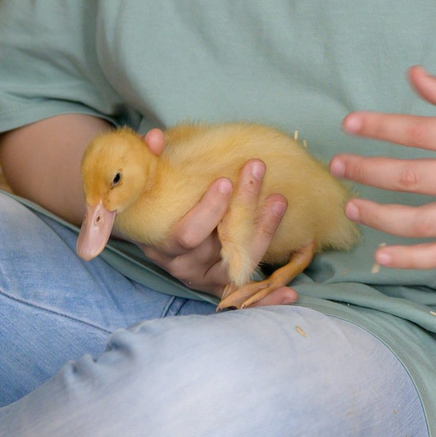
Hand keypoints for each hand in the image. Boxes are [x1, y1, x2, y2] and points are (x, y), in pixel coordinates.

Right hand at [134, 130, 295, 303]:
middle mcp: (181, 264)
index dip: (208, 210)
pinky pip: (247, 295)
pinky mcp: (220, 286)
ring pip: (238, 262)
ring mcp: (203, 277)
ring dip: (264, 233)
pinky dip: (269, 299)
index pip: (187, 234)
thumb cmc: (151, 200)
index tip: (226, 181)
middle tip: (257, 173)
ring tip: (279, 200)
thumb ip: (147, 159)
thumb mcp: (143, 180)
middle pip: (218, 244)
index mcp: (160, 243)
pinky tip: (292, 294)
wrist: (147, 227)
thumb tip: (153, 137)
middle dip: (243, 208)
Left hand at [330, 67, 435, 271]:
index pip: (420, 132)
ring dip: (380, 216)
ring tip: (352, 205)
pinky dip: (410, 260)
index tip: (349, 125)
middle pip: (412, 178)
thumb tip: (413, 75)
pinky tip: (381, 255)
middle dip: (367, 170)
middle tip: (337, 165)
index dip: (380, 127)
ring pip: (422, 222)